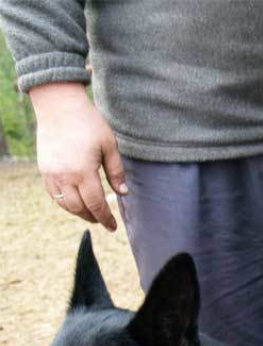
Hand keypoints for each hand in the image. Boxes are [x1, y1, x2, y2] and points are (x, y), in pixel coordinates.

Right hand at [29, 82, 127, 230]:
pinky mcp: (43, 169)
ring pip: (65, 204)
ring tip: (91, 213)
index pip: (96, 205)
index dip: (106, 218)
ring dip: (79, 212)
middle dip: (93, 217)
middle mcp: (64, 176)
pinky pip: (53, 194)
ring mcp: (51, 173)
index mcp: (83, 172)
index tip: (113, 227)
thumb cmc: (88, 122)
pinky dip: (65, 202)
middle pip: (79, 208)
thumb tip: (123, 193)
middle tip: (104, 221)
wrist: (59, 104)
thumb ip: (116, 172)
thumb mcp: (110, 146)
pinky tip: (75, 202)